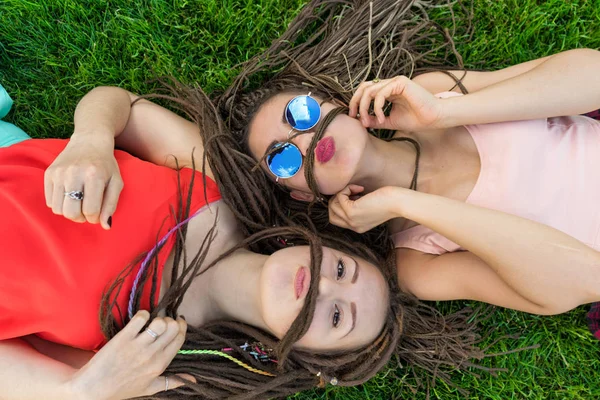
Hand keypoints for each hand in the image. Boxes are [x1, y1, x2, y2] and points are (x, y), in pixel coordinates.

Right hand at [44, 134, 122, 228]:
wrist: (89, 141)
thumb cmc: (106, 165)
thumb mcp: (116, 183)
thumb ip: (111, 205)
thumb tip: (106, 226)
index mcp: (94, 175)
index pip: (90, 210)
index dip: (95, 218)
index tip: (98, 214)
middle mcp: (74, 173)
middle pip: (71, 212)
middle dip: (81, 218)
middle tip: (87, 211)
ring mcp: (59, 173)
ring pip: (58, 209)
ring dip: (70, 212)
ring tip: (79, 203)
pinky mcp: (48, 173)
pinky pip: (50, 202)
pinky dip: (60, 204)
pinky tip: (70, 196)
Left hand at [69, 311, 192, 399]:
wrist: (92, 390)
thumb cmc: (120, 389)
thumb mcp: (149, 388)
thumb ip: (171, 382)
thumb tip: (194, 380)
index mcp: (160, 365)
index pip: (180, 339)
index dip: (181, 327)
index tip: (177, 322)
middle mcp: (152, 355)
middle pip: (173, 327)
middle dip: (171, 321)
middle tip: (163, 323)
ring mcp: (137, 346)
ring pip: (159, 322)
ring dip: (157, 317)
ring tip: (150, 322)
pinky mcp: (123, 338)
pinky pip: (140, 318)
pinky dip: (142, 314)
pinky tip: (138, 320)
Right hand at [329, 185, 401, 232]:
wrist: (398, 202)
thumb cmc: (389, 201)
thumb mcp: (369, 208)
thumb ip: (357, 207)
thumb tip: (342, 196)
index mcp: (357, 227)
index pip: (336, 219)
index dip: (340, 206)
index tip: (353, 197)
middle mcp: (353, 226)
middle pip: (331, 214)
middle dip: (337, 200)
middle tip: (351, 193)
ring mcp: (351, 220)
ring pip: (333, 205)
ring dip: (342, 193)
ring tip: (357, 190)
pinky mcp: (351, 212)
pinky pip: (340, 197)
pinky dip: (347, 189)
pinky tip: (360, 188)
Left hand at [349, 76, 445, 130]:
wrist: (434, 118)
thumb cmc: (416, 119)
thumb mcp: (390, 121)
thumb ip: (375, 120)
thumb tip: (360, 121)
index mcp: (388, 91)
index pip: (366, 91)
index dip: (356, 102)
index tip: (353, 117)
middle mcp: (390, 84)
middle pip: (364, 87)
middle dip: (355, 101)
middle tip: (354, 116)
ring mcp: (395, 82)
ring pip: (370, 90)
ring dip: (364, 107)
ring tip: (368, 121)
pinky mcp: (401, 83)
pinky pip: (381, 93)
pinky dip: (377, 107)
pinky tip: (382, 119)